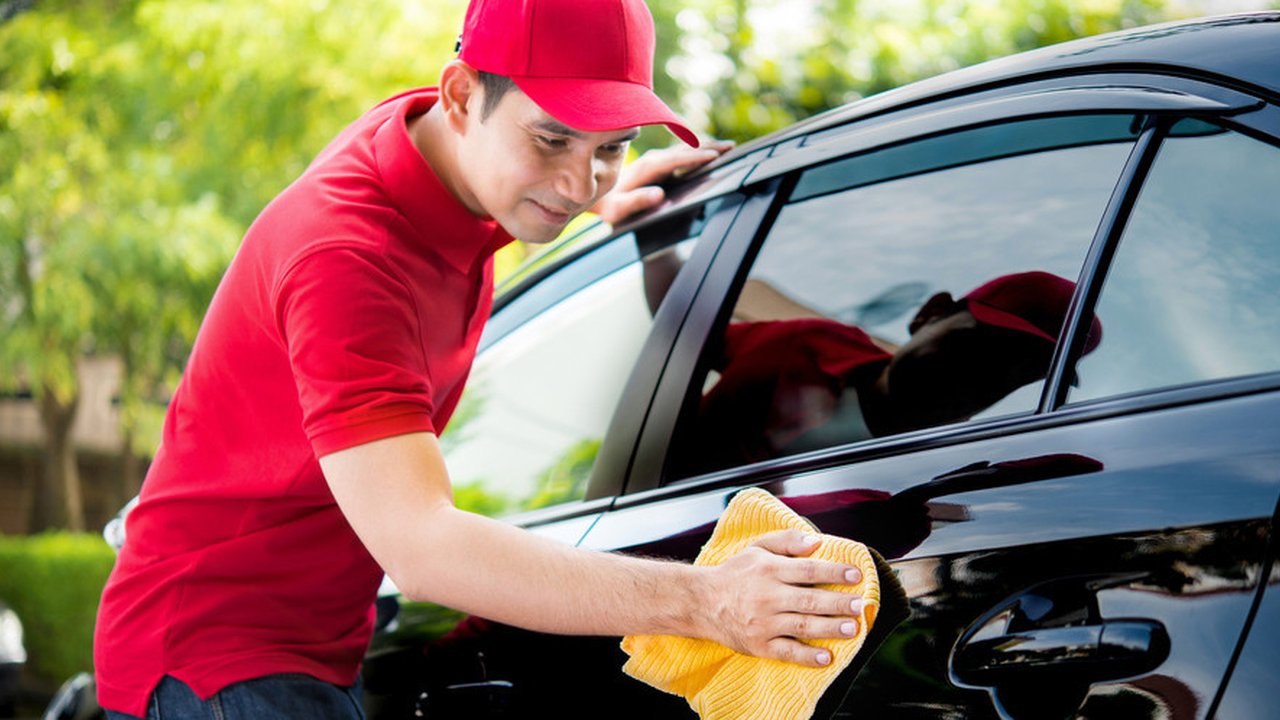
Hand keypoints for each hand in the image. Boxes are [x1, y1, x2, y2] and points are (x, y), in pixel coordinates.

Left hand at [591, 140, 734, 223]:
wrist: (603, 200)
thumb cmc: (612, 208)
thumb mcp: (619, 210)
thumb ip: (636, 201)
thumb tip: (658, 194)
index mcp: (646, 168)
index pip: (674, 159)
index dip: (694, 157)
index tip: (713, 156)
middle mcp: (653, 159)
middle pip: (685, 149)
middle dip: (708, 147)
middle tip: (731, 146)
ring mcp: (659, 159)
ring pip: (687, 149)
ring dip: (707, 146)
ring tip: (728, 146)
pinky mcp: (663, 163)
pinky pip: (684, 154)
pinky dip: (700, 150)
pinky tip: (713, 152)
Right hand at [699, 529, 864, 666]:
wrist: (702, 602)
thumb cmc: (735, 573)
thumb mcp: (756, 548)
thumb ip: (787, 541)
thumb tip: (816, 542)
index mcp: (769, 570)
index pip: (807, 570)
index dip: (833, 573)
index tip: (856, 575)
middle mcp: (767, 596)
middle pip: (809, 600)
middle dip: (837, 603)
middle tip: (860, 605)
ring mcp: (763, 623)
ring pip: (802, 625)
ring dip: (829, 628)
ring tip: (852, 629)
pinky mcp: (759, 645)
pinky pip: (787, 652)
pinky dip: (807, 656)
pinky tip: (826, 657)